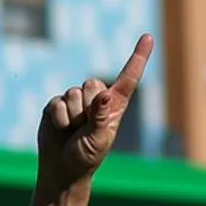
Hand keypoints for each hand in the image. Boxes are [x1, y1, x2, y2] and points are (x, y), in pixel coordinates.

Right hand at [36, 35, 152, 194]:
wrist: (62, 169)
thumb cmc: (87, 157)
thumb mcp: (99, 140)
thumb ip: (101, 117)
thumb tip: (104, 94)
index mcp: (114, 106)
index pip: (129, 78)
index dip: (138, 57)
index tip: (148, 37)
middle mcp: (96, 99)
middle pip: (92, 84)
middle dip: (87, 107)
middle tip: (84, 128)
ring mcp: (75, 100)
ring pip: (73, 94)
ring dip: (72, 117)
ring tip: (73, 132)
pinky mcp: (56, 104)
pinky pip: (58, 103)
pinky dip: (60, 120)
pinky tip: (61, 130)